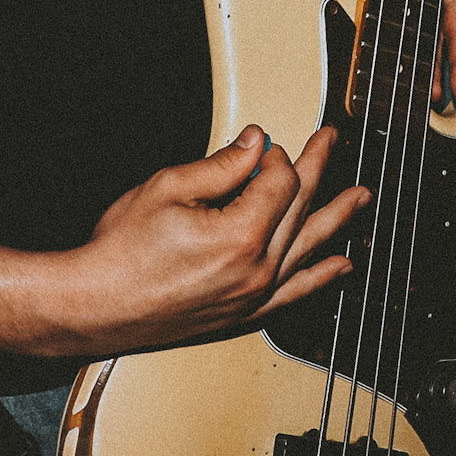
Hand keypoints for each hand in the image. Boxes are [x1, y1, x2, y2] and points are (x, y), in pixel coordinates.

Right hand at [43, 125, 369, 356]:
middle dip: (317, 169)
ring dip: (336, 218)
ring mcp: (253, 295)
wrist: (95, 306)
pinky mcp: (244, 314)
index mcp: (240, 235)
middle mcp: (256, 270)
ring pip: (308, 248)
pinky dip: (321, 277)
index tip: (261, 142)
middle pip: (300, 208)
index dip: (273, 155)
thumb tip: (254, 144)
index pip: (279, 181)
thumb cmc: (120, 253)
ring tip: (360, 199)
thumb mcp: (167, 189)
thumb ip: (220, 165)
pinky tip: (339, 266)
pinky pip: (296, 293)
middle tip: (330, 142)